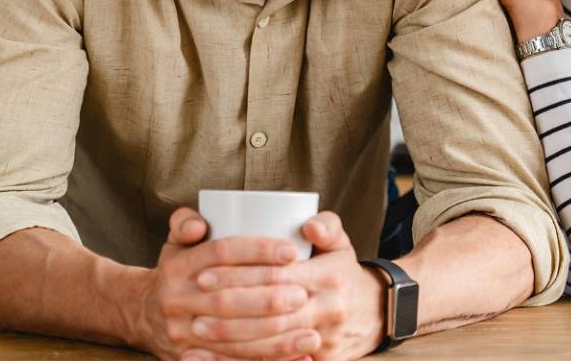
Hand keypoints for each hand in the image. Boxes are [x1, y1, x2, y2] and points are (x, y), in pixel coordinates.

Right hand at [139, 207, 318, 360]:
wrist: (142, 315)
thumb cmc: (177, 270)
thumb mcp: (176, 241)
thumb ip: (186, 222)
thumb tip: (199, 225)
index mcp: (178, 266)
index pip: (221, 253)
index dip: (257, 251)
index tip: (292, 252)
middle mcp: (176, 300)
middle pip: (227, 300)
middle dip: (268, 300)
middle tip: (303, 295)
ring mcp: (182, 334)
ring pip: (233, 338)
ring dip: (275, 339)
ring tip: (312, 333)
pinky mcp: (190, 359)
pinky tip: (298, 357)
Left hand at [195, 213, 386, 360]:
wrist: (375, 314)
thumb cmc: (343, 274)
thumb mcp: (341, 245)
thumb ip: (327, 225)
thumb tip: (308, 224)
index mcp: (329, 276)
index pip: (275, 276)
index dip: (237, 275)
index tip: (204, 274)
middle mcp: (328, 309)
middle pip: (268, 313)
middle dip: (227, 310)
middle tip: (194, 306)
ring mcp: (325, 339)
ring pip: (269, 343)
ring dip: (230, 340)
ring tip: (197, 331)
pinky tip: (215, 360)